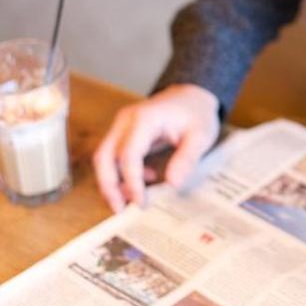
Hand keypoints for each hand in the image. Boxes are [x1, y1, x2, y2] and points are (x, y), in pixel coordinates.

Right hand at [93, 84, 220, 212]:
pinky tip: (145, 179)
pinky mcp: (123, 133)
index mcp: (145, 118)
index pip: (128, 154)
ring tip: (131, 201)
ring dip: (112, 182)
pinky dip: (121, 173)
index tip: (140, 203)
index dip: (131, 182)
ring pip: (103, 158)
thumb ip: (187, 158)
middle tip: (121, 210)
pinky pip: (113, 156)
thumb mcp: (201, 135)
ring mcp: (121, 125)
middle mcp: (126, 120)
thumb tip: (172, 184)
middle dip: (108, 186)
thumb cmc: (196, 113)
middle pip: (103, 156)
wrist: (192, 95)